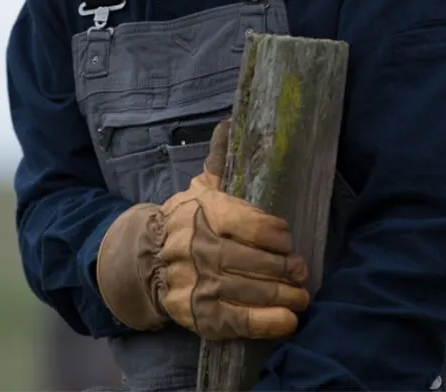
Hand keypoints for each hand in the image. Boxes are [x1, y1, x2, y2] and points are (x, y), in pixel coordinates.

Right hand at [96, 120, 309, 339]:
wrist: (145, 260)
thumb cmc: (185, 221)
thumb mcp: (200, 187)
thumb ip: (220, 159)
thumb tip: (231, 122)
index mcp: (201, 213)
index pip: (242, 221)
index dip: (272, 232)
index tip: (286, 237)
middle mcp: (195, 247)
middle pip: (249, 259)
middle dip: (282, 267)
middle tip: (300, 269)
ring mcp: (195, 283)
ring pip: (246, 290)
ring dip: (281, 294)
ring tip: (300, 295)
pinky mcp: (196, 314)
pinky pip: (235, 321)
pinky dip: (265, 322)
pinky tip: (288, 320)